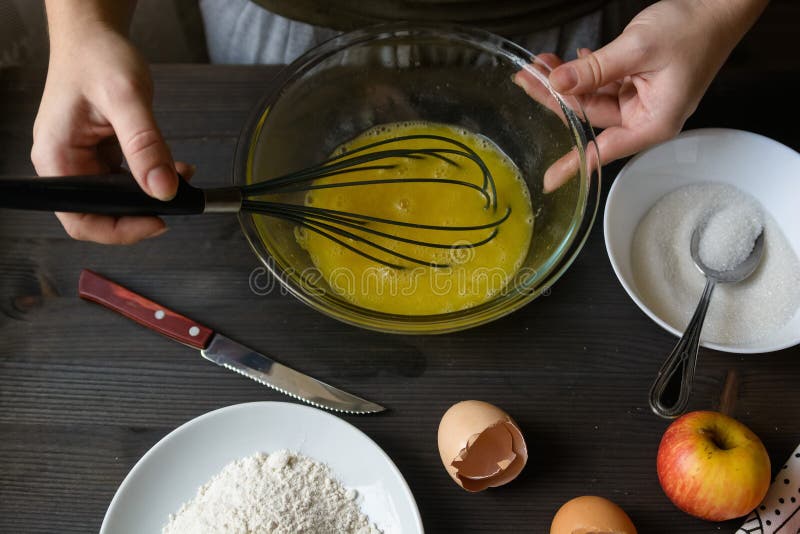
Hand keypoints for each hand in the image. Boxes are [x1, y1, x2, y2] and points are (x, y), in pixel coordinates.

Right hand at [31, 25, 191, 243]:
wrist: (94, 35)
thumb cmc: (97, 57)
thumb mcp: (125, 98)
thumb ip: (145, 145)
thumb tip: (164, 189)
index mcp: (57, 159)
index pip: (81, 219)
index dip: (119, 230)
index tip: (158, 221)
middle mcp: (66, 166)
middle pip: (102, 215)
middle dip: (143, 213)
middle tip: (178, 200)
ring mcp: (84, 162)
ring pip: (120, 200)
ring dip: (153, 195)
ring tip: (182, 179)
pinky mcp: (102, 156)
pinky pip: (129, 180)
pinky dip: (154, 177)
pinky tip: (175, 167)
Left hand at [517, 0, 766, 191]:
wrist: (718, 7)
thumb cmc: (692, 30)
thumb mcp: (637, 48)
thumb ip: (596, 68)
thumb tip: (558, 83)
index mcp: (654, 122)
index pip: (606, 149)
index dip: (574, 163)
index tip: (549, 180)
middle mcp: (645, 117)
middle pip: (590, 117)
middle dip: (557, 96)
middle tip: (527, 80)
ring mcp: (639, 100)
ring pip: (591, 97)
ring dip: (567, 80)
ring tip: (540, 63)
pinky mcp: (635, 84)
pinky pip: (601, 83)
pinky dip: (584, 71)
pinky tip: (565, 61)